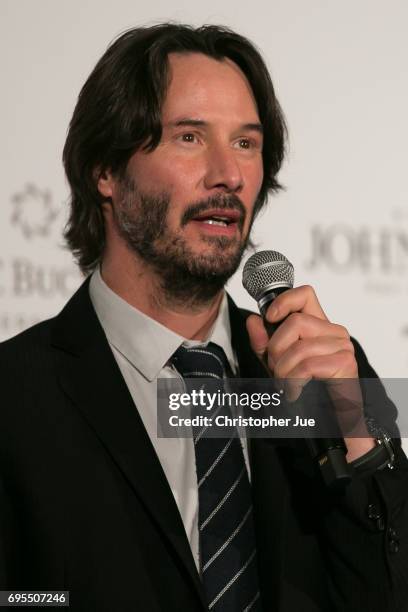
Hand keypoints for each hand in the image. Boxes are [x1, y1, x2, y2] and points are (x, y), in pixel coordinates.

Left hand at [246, 285, 374, 460]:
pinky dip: (294, 382)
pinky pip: (308, 365)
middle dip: (276, 348)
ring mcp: (342, 346)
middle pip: (295, 321)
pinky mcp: (345, 363)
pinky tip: (293, 393)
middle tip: (275, 371)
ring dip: (283, 370)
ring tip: (284, 385)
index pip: (305, 294)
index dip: (284, 300)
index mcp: (319, 325)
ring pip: (299, 346)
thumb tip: (253, 320)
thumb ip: (264, 343)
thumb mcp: (277, 364)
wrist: (332, 423)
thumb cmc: (308, 391)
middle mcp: (334, 331)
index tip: (269, 317)